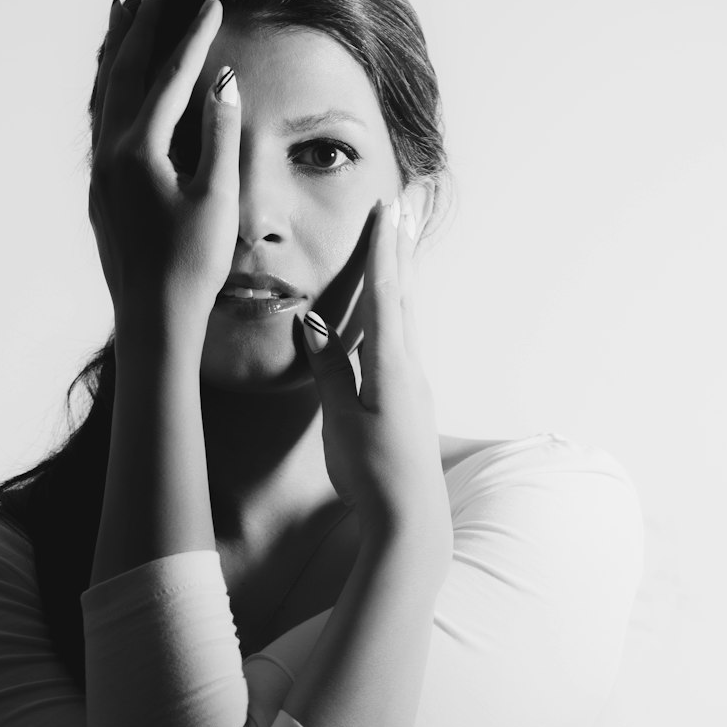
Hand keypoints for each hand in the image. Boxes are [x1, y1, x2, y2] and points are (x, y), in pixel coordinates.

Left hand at [89, 0, 240, 327]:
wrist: (153, 318)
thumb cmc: (192, 265)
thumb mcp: (217, 198)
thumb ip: (219, 133)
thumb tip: (221, 79)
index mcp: (138, 151)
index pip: (171, 77)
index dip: (193, 35)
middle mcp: (109, 154)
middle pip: (122, 72)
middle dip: (142, 27)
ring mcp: (100, 173)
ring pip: (102, 94)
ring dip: (116, 51)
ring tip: (122, 12)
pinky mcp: (99, 191)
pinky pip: (101, 120)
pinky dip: (108, 88)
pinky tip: (115, 82)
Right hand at [301, 191, 451, 565]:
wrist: (410, 521)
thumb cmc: (371, 474)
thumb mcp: (341, 420)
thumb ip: (329, 368)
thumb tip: (312, 320)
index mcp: (391, 366)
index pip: (385, 294)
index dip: (382, 249)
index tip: (385, 208)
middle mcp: (409, 367)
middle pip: (405, 294)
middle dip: (400, 248)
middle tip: (403, 205)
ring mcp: (414, 384)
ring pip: (407, 315)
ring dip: (402, 274)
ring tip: (402, 241)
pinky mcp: (410, 400)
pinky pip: (403, 340)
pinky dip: (398, 309)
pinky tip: (394, 310)